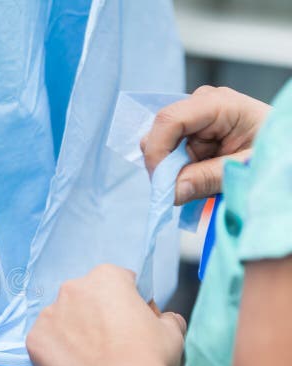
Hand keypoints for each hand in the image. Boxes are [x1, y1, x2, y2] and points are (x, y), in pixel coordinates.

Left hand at [26, 265, 185, 365]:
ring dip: (73, 333)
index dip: (129, 303)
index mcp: (106, 277)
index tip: (133, 324)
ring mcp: (49, 314)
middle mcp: (73, 288)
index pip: (118, 283)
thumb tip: (165, 320)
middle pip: (85, 299)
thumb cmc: (150, 357)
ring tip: (91, 361)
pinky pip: (46, 343)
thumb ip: (166, 318)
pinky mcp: (34, 339)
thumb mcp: (172, 331)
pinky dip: (56, 353)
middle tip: (110, 345)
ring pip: (62, 320)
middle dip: (96, 316)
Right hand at [141, 86, 270, 204]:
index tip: (162, 184)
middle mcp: (201, 105)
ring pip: (160, 147)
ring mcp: (194, 119)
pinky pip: (169, 155)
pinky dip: (177, 172)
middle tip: (184, 190)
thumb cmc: (277, 150)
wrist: (285, 148)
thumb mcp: (248, 167)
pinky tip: (199, 176)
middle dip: (165, 166)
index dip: (158, 151)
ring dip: (173, 171)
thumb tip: (173, 191)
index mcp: (218, 104)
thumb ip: (209, 178)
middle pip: (159, 134)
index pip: (170, 120)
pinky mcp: (191, 134)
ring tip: (202, 182)